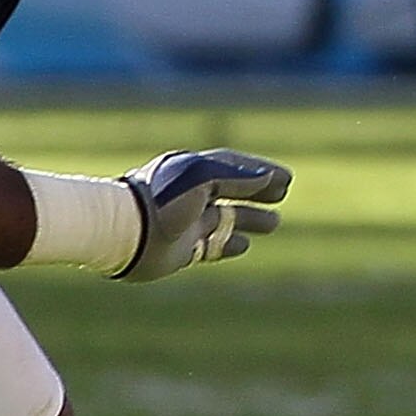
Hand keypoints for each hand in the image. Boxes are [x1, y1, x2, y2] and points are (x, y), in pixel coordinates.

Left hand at [116, 149, 290, 281]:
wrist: (129, 233)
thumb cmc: (163, 198)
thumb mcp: (203, 178)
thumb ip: (236, 176)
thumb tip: (268, 175)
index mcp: (192, 170)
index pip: (232, 167)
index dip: (260, 171)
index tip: (286, 178)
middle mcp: (189, 194)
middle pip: (231, 191)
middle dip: (257, 192)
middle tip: (282, 194)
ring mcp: (185, 222)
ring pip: (225, 219)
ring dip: (250, 220)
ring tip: (274, 223)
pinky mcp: (180, 249)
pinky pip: (210, 246)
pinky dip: (229, 245)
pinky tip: (244, 245)